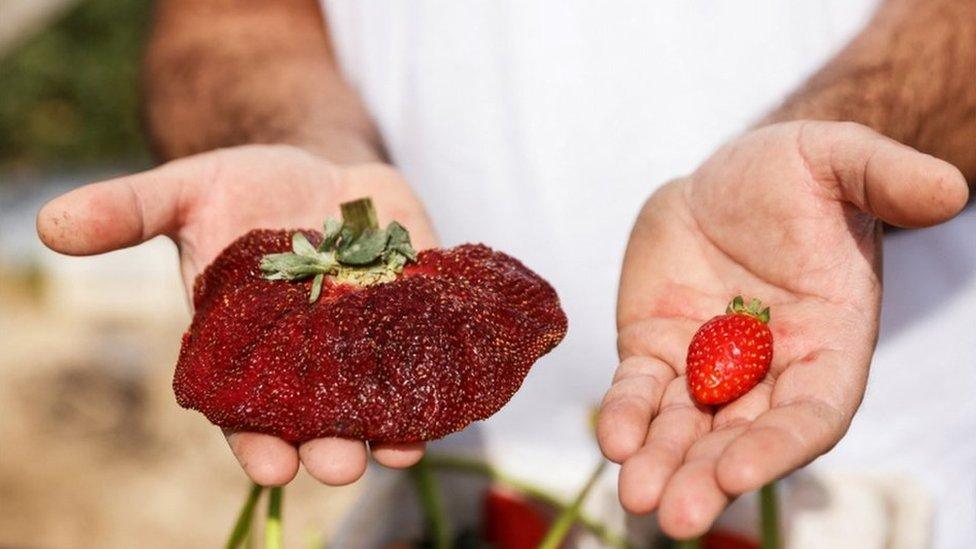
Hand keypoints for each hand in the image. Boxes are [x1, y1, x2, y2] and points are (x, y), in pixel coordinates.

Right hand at [37, 144, 437, 486]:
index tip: (272, 465)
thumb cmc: (242, 187)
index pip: (250, 413)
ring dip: (396, 425)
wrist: (316, 162)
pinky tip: (456, 390)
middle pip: (323, 417)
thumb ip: (129, 212)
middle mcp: (313, 359)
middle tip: (343, 463)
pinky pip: (433, 347)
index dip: (259, 442)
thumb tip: (49, 225)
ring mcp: (370, 337)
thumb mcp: (184, 191)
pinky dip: (445, 368)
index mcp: (250, 352)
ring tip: (406, 446)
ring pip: (384, 396)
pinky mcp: (418, 307)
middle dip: (333, 443)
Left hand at [597, 121, 968, 537]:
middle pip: (741, 436)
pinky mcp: (656, 349)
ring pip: (685, 426)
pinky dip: (626, 414)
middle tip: (675, 514)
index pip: (810, 412)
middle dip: (708, 475)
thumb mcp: (841, 159)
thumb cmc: (799, 173)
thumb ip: (886, 178)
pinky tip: (613, 438)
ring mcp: (707, 365)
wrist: (732, 176)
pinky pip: (640, 390)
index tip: (737, 473)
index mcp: (827, 344)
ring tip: (636, 496)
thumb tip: (949, 190)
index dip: (778, 446)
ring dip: (661, 462)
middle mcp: (769, 370)